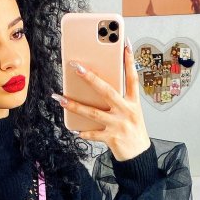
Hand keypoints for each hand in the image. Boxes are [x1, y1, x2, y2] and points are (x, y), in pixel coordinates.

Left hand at [54, 41, 151, 161]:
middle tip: (76, 67)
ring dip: (75, 105)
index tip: (125, 44)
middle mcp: (126, 111)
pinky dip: (83, 132)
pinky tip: (74, 130)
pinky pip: (93, 134)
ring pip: (93, 112)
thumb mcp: (131, 112)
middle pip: (107, 91)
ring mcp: (118, 125)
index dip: (129, 61)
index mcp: (134, 102)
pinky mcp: (111, 138)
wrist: (139, 156)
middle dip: (90, 78)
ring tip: (61, 98)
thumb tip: (98, 86)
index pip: (132, 78)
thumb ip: (119, 99)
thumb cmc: (133, 130)